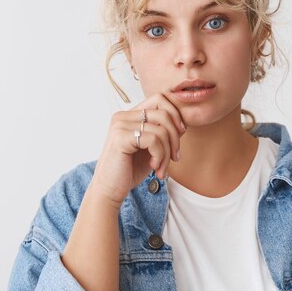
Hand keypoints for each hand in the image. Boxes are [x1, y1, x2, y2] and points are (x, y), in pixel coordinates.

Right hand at [90, 93, 185, 208]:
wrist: (109, 190)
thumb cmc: (129, 171)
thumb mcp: (150, 148)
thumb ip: (161, 133)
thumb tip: (182, 124)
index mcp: (129, 115)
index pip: (159, 99)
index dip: (175, 115)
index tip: (180, 136)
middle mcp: (123, 116)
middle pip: (164, 112)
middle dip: (175, 137)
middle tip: (175, 157)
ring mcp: (120, 125)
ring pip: (161, 129)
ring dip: (167, 153)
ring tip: (161, 168)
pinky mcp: (120, 138)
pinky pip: (153, 139)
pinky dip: (159, 156)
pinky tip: (154, 167)